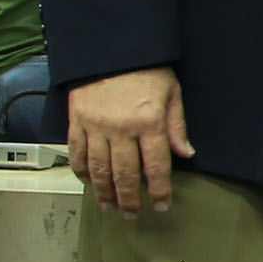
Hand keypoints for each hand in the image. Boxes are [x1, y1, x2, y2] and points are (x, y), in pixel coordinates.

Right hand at [66, 67, 193, 214]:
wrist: (110, 47)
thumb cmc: (146, 69)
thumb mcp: (172, 93)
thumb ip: (177, 126)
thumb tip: (187, 154)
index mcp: (149, 122)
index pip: (156, 166)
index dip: (159, 190)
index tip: (161, 205)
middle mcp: (121, 128)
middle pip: (124, 174)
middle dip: (129, 199)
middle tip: (133, 214)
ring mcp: (95, 126)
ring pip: (98, 169)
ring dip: (104, 192)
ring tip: (110, 207)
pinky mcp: (76, 120)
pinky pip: (76, 153)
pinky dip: (81, 171)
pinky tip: (88, 183)